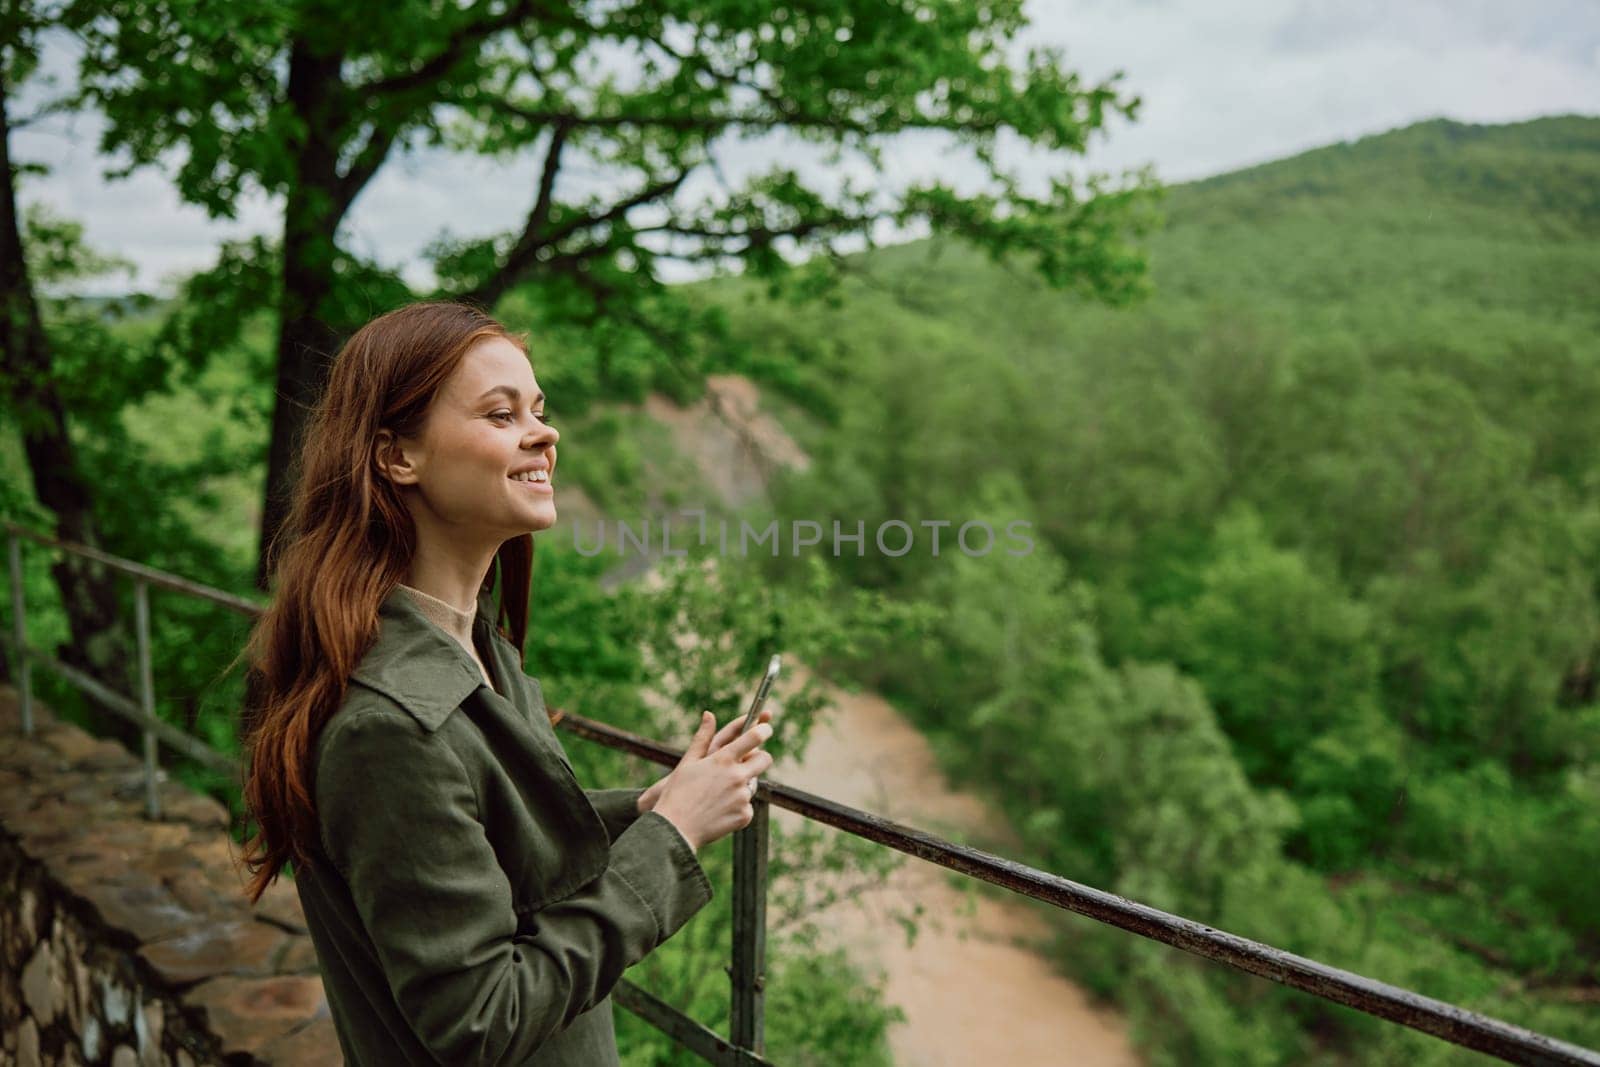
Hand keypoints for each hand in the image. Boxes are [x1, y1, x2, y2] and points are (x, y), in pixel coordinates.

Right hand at [637, 705, 773, 814]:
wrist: (674, 830)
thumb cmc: (677, 793)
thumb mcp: (687, 762)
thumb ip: (702, 738)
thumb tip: (709, 714)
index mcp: (723, 759)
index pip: (754, 737)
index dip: (763, 729)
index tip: (766, 728)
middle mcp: (736, 776)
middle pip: (765, 759)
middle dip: (759, 758)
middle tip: (747, 762)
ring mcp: (742, 797)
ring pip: (753, 784)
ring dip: (742, 785)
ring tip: (718, 794)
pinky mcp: (744, 815)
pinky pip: (747, 805)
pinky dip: (737, 807)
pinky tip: (719, 810)